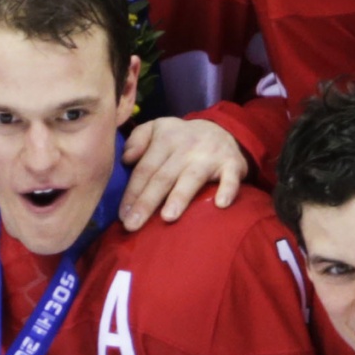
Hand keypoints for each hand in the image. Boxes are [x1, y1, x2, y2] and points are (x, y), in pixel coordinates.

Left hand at [118, 116, 248, 230]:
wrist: (221, 129)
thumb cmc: (180, 138)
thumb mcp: (156, 129)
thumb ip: (137, 139)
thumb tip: (126, 158)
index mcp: (165, 140)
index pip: (145, 169)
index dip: (132, 192)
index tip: (122, 216)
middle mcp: (186, 147)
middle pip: (163, 177)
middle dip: (146, 202)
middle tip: (133, 225)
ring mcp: (209, 156)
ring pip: (191, 179)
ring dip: (179, 197)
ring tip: (167, 217)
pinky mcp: (232, 164)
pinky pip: (230, 178)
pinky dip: (228, 189)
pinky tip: (221, 204)